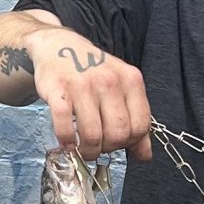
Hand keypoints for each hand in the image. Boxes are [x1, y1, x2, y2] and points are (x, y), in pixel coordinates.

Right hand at [17, 23, 152, 161]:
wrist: (59, 47)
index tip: (117, 142)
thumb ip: (135, 120)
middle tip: (99, 146)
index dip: (129, 142)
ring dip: (87, 151)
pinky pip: (64, 126)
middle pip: (118, 134)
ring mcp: (83, 85)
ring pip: (93, 135)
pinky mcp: (58, 91)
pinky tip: (67, 141)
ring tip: (82, 148)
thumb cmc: (92, 71)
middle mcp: (109, 81)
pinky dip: (66, 141)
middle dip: (108, 148)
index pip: (140, 126)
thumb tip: (144, 155)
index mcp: (131, 80)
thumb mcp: (121, 88)